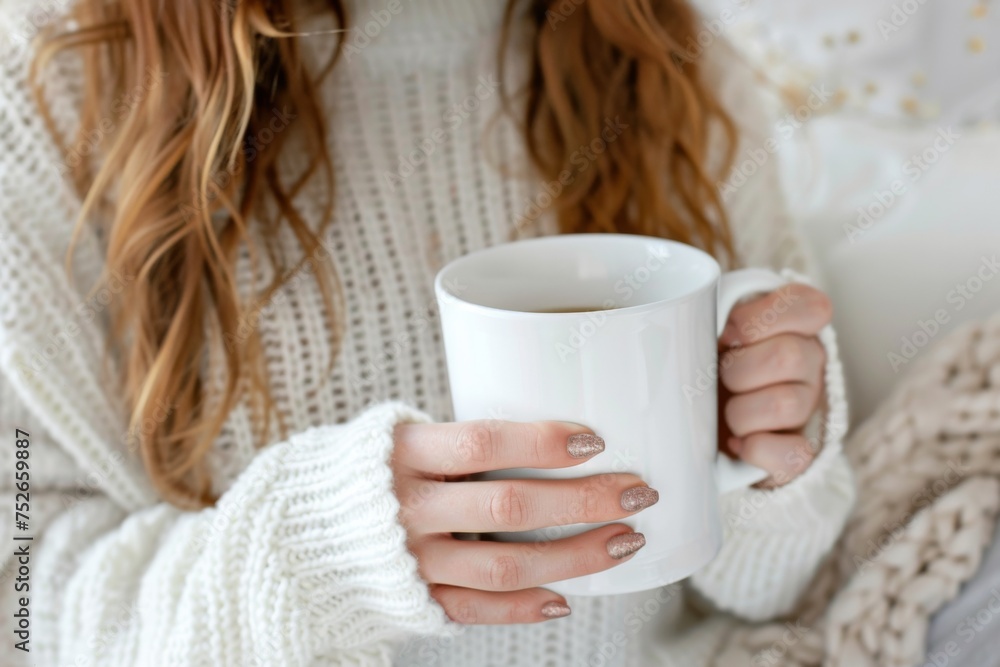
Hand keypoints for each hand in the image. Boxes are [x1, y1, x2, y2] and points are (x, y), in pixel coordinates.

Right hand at [391, 420, 656, 623]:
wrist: (297, 533)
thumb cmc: (366, 474)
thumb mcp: (397, 438)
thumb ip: (456, 442)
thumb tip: (547, 433)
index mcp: (405, 453)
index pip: (482, 443)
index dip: (542, 442)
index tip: (594, 440)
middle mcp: (407, 507)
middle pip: (508, 506)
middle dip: (583, 501)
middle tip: (638, 493)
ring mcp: (412, 560)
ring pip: (504, 566)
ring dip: (574, 556)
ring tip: (624, 542)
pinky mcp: (415, 598)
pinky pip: (477, 610)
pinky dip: (524, 607)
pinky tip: (566, 597)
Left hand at [718, 283, 832, 487]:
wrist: (703, 417)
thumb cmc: (706, 360)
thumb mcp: (706, 326)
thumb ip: (708, 311)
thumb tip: (689, 318)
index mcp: (795, 324)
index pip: (811, 307)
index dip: (758, 320)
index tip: (725, 333)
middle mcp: (810, 361)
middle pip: (788, 356)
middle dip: (736, 370)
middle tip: (718, 376)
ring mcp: (809, 405)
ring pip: (786, 404)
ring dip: (740, 412)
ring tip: (726, 411)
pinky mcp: (799, 448)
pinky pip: (795, 453)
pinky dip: (757, 449)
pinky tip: (737, 442)